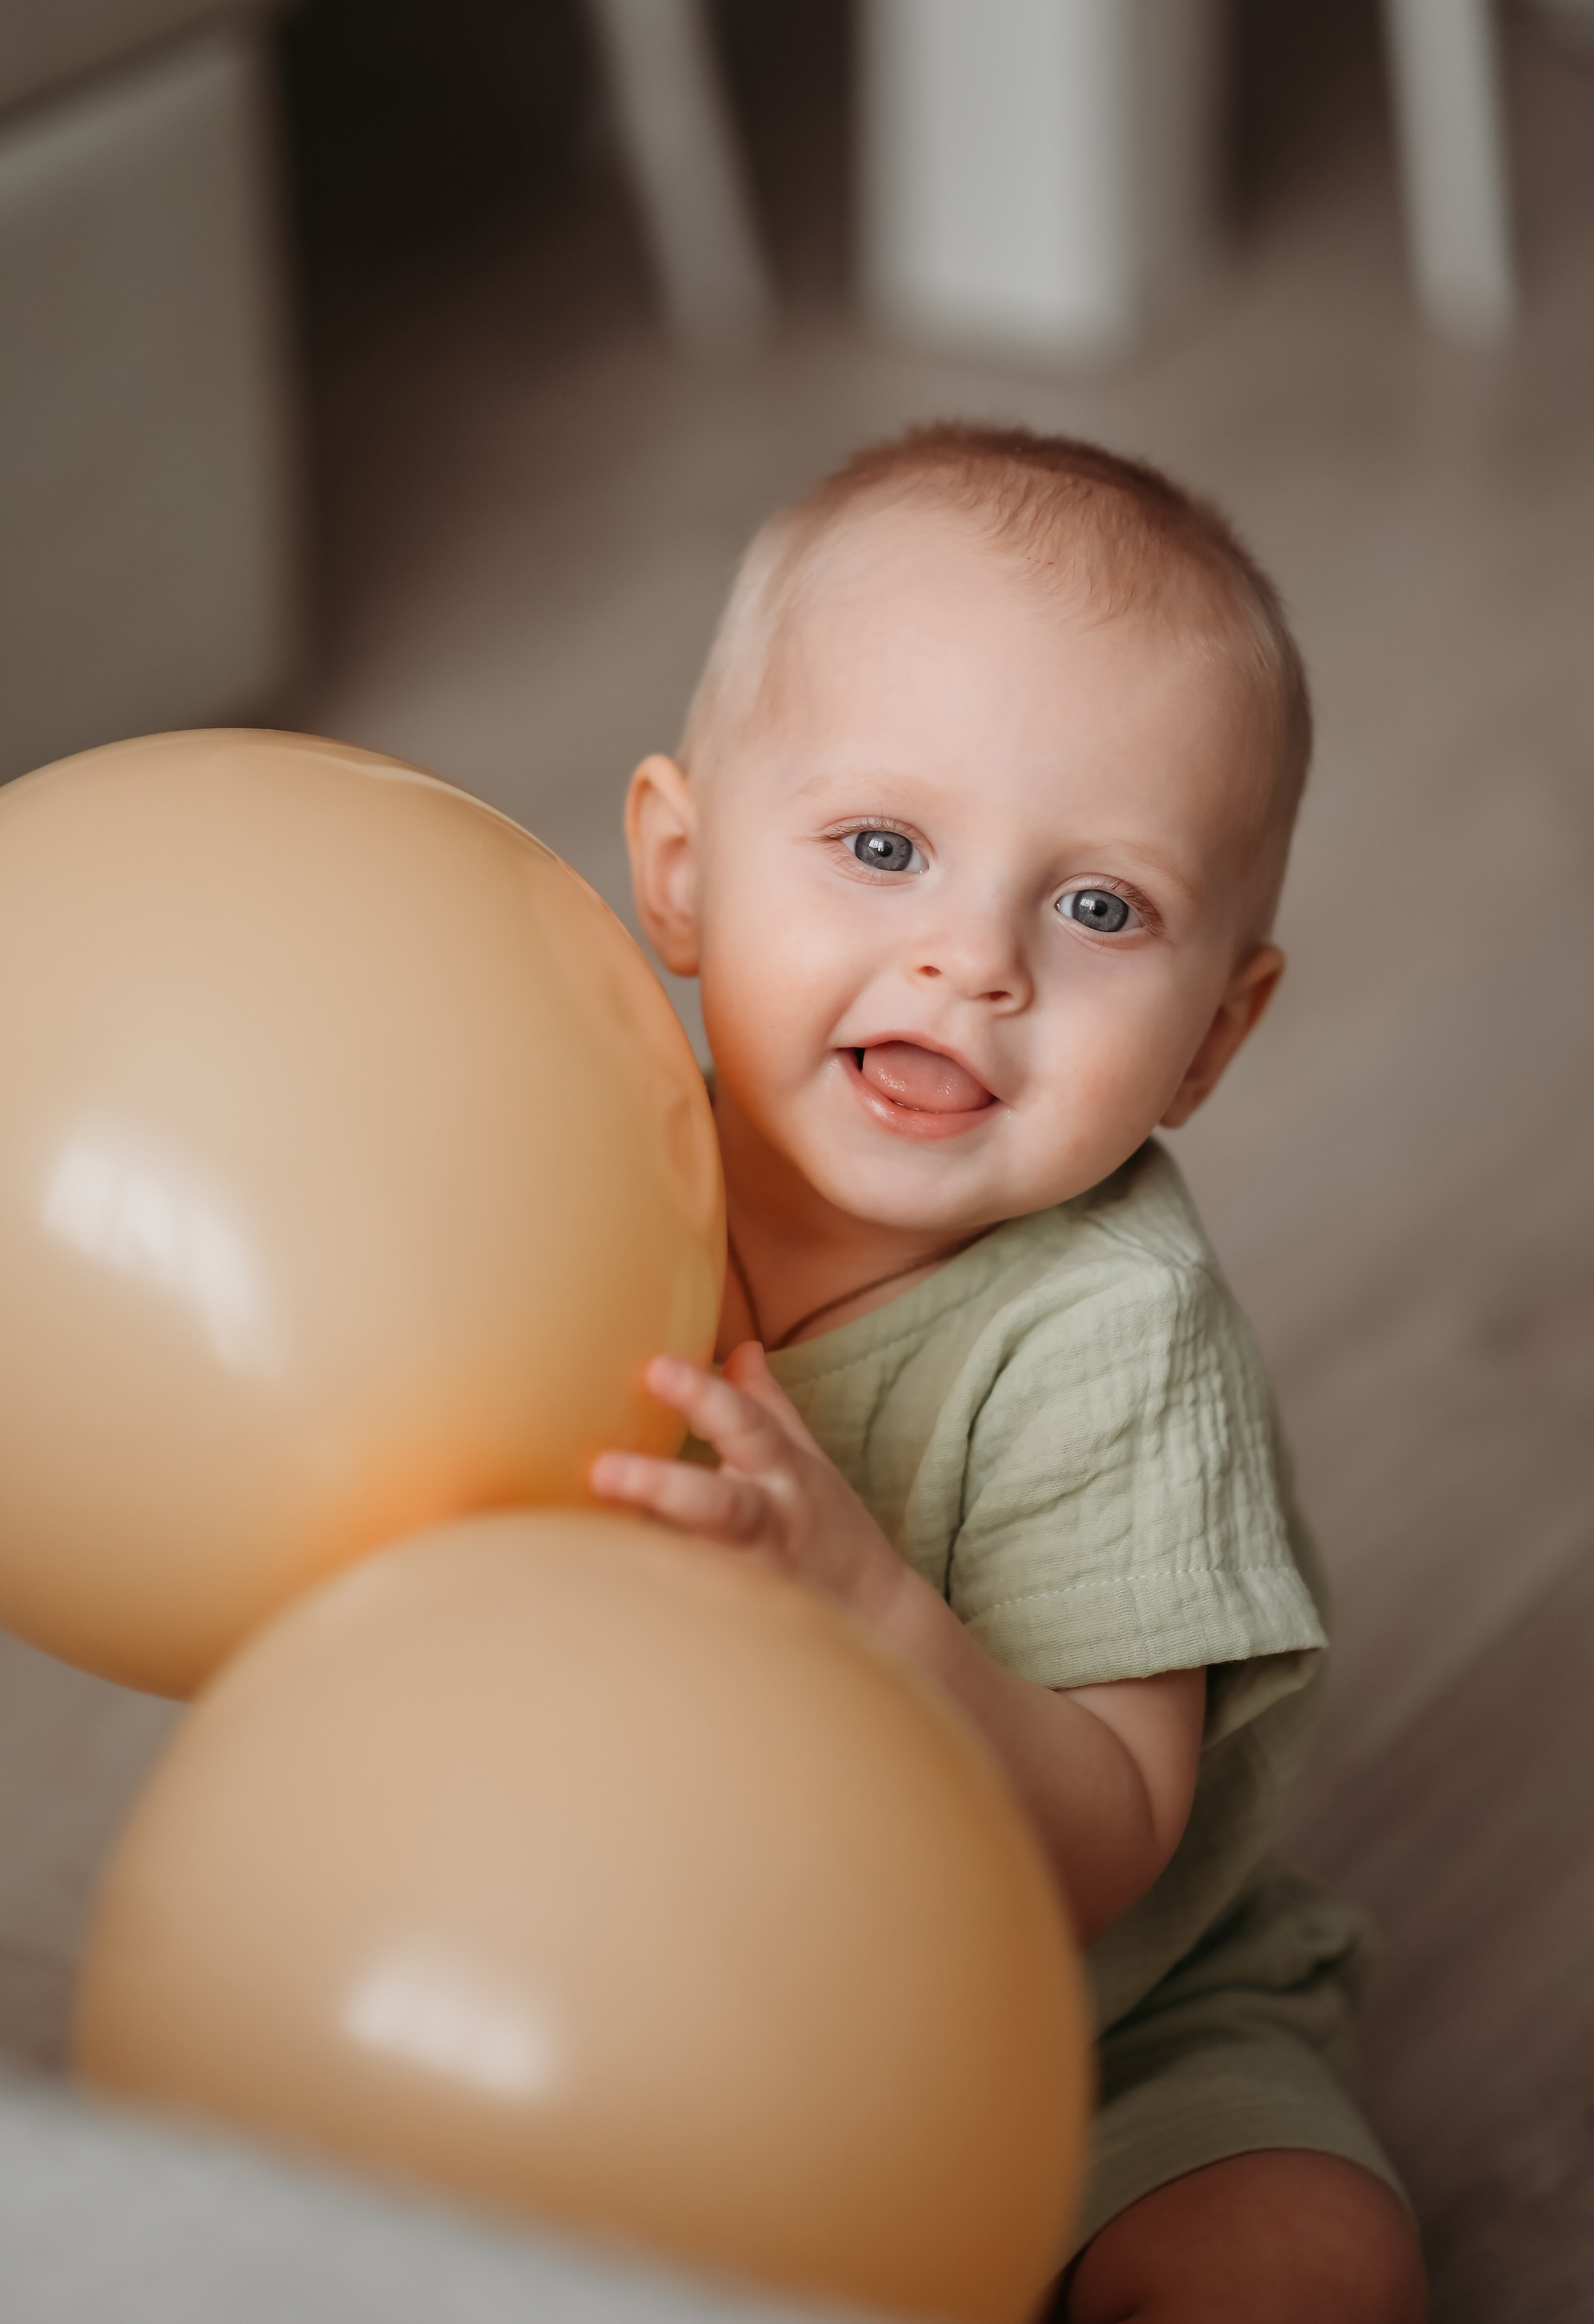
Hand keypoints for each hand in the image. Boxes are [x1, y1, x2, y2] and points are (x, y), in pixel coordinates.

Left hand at [590, 1342, 903, 1621]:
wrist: (876, 1612)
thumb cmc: (823, 1523)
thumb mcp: (804, 1458)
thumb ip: (768, 1406)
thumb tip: (743, 1348)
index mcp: (784, 1473)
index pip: (747, 1424)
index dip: (704, 1395)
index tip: (656, 1368)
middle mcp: (768, 1525)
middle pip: (720, 1507)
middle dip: (661, 1487)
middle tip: (600, 1470)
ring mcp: (752, 1581)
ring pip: (699, 1573)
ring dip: (644, 1560)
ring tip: (577, 1547)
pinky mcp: (737, 1626)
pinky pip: (689, 1617)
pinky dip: (646, 1611)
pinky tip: (596, 1597)